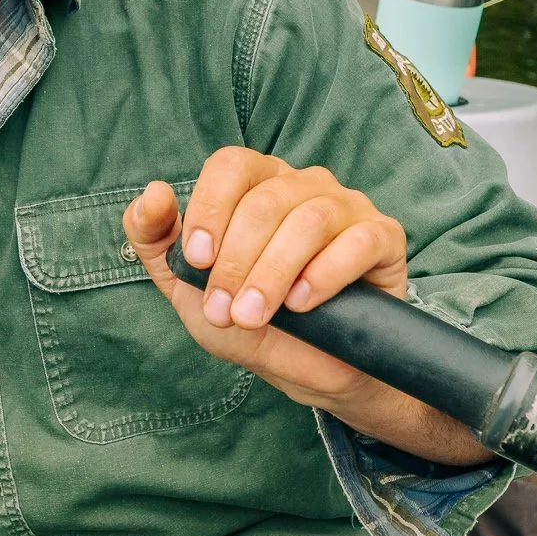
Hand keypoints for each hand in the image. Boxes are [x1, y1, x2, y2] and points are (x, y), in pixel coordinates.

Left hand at [122, 148, 486, 464]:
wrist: (307, 371)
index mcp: (257, 183)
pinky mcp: (384, 238)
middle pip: (267, 200)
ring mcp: (348, 206)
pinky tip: (303, 303)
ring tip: (255, 316)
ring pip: (310, 219)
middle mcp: (304, 184)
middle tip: (225, 312)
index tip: (197, 261)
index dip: (210, 209)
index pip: (232, 165)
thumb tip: (153, 193)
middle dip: (237, 262)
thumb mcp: (188, 286)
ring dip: (273, 273)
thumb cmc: (249, 318)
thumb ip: (156, 240)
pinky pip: (359, 240)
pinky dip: (326, 273)